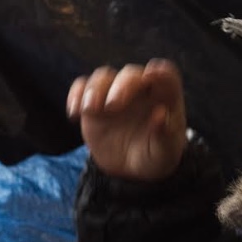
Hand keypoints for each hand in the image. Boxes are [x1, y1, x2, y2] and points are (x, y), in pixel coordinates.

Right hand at [67, 59, 186, 181]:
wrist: (130, 169)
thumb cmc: (154, 156)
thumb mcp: (165, 152)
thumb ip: (165, 134)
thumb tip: (161, 114)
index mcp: (164, 97)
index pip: (166, 75)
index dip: (161, 72)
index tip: (152, 75)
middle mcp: (139, 90)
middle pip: (130, 74)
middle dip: (121, 85)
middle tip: (112, 106)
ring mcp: (114, 92)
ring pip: (104, 76)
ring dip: (95, 88)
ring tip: (89, 109)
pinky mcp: (94, 101)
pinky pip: (82, 87)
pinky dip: (76, 95)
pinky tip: (74, 113)